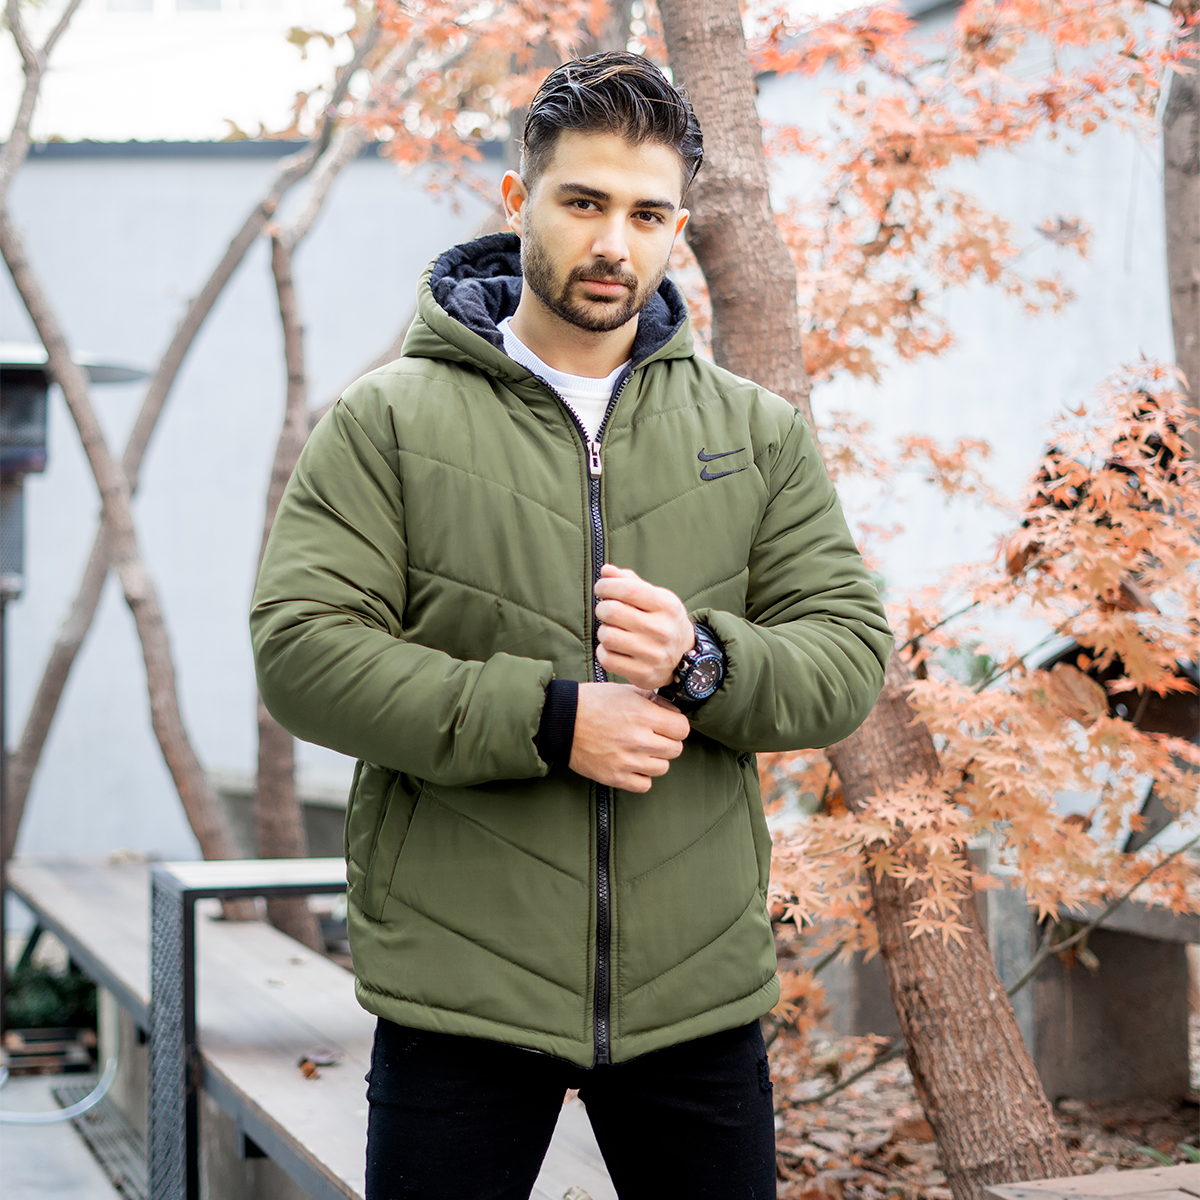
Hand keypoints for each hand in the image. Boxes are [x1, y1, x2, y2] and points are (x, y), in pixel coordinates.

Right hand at [569, 683, 689, 792]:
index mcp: (642, 715)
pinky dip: (641, 776)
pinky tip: (632, 764)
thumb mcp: (624, 691)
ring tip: (640, 750)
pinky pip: (644, 785)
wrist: (560, 720)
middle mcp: (637, 739)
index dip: (676, 725)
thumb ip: (651, 700)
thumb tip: (671, 710)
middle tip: (654, 737)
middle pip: (676, 749)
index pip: (682, 728)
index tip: (667, 725)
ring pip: (662, 768)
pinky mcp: (614, 777)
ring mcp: (626, 760)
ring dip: (655, 760)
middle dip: (668, 742)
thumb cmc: (591, 702)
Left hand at [593, 564, 694, 690]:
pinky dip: (604, 652)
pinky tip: (614, 648)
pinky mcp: (643, 673)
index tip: (601, 588)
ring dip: (603, 631)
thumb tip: (606, 570)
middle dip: (602, 608)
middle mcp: (662, 630)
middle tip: (606, 611)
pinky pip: (607, 658)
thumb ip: (630, 582)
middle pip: (612, 611)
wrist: (686, 658)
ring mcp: (653, 654)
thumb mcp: (655, 597)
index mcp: (666, 606)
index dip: (606, 585)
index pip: (627, 589)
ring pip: (607, 636)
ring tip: (613, 631)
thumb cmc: (663, 621)